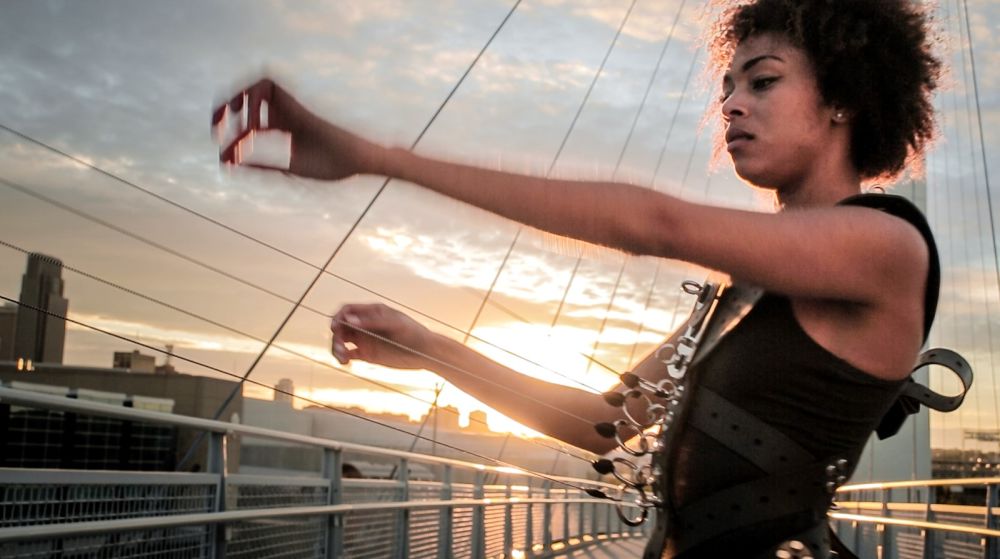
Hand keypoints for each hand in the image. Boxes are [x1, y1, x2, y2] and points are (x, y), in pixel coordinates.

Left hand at [212, 78, 382, 179]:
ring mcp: (290, 104)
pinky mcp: (294, 101)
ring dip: (239, 98)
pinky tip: (255, 127)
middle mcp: (285, 111)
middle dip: (225, 105)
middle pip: (247, 96)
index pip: (251, 123)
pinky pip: (265, 88)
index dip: (233, 136)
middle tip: (215, 126)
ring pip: (255, 85)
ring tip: (234, 122)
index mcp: (285, 126)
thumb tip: (231, 163)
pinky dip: (254, 104)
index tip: (224, 156)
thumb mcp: (288, 167)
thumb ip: (261, 165)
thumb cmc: (330, 165)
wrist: (355, 158)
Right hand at [330, 303, 436, 369]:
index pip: (347, 310)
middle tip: (340, 347)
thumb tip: (349, 320)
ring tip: (342, 358)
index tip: (336, 327)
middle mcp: (365, 324)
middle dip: (336, 335)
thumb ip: (372, 322)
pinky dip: (343, 357)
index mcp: (371, 312)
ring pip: (342, 340)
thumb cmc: (413, 333)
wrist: (426, 352)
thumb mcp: (395, 324)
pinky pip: (348, 354)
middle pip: (341, 326)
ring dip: (337, 347)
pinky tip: (345, 362)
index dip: (338, 317)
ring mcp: (365, 339)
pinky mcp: (367, 354)